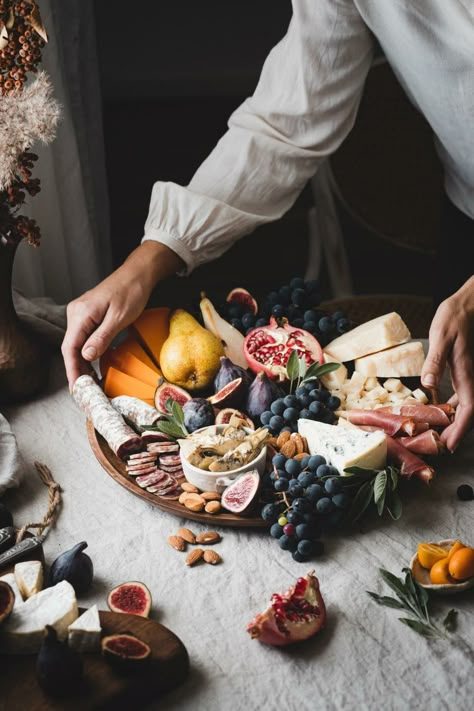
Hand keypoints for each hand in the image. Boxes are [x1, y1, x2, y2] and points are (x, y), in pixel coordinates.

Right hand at [61, 242, 183, 388]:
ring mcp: (81, 314)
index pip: (69, 348)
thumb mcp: (119, 318)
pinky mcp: (88, 315)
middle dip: (77, 371)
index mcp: (81, 314)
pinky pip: (84, 337)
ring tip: (91, 383)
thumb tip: (86, 357)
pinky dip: (88, 353)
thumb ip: (101, 337)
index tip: (77, 388)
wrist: (137, 274)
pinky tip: (95, 366)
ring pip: (77, 344)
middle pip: (71, 348)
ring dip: (83, 364)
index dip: (72, 370)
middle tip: (86, 391)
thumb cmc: (131, 291)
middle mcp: (76, 313)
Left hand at [421, 276, 473, 451]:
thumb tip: (428, 386)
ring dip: (452, 422)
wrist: (467, 304)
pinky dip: (450, 408)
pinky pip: (460, 396)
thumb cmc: (454, 318)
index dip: (459, 430)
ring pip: (464, 406)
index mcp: (467, 374)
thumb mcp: (440, 337)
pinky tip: (438, 411)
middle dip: (455, 432)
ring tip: (436, 435)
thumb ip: (435, 361)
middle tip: (439, 447)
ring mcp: (467, 376)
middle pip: (467, 413)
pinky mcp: (463, 372)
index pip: (468, 410)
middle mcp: (470, 378)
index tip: (449, 445)